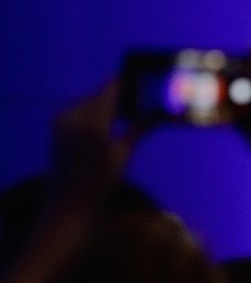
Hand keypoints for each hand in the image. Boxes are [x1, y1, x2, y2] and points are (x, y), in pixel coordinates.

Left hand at [49, 79, 143, 209]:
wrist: (69, 204)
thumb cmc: (101, 182)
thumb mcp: (124, 154)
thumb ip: (140, 128)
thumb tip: (161, 112)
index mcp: (92, 122)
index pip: (111, 89)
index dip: (128, 81)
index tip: (146, 78)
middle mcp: (73, 116)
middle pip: (101, 94)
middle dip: (120, 95)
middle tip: (142, 99)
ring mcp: (61, 120)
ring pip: (90, 100)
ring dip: (107, 103)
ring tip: (127, 112)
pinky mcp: (56, 126)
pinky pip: (79, 109)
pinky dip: (94, 111)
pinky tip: (109, 121)